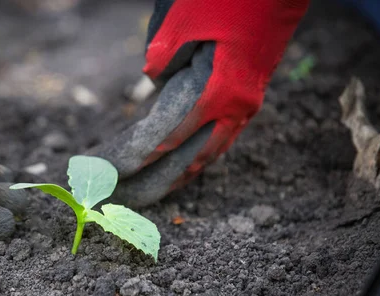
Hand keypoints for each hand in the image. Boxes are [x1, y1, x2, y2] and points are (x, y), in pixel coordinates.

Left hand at [90, 0, 309, 206]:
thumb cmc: (229, 2)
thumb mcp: (185, 19)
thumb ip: (162, 53)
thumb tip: (152, 77)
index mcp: (219, 92)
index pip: (176, 134)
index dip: (150, 153)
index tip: (128, 168)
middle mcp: (237, 107)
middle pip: (200, 155)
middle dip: (171, 176)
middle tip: (146, 192)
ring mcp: (247, 105)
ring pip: (217, 148)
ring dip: (191, 167)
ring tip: (166, 185)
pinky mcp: (251, 97)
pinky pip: (226, 134)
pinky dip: (207, 149)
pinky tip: (193, 156)